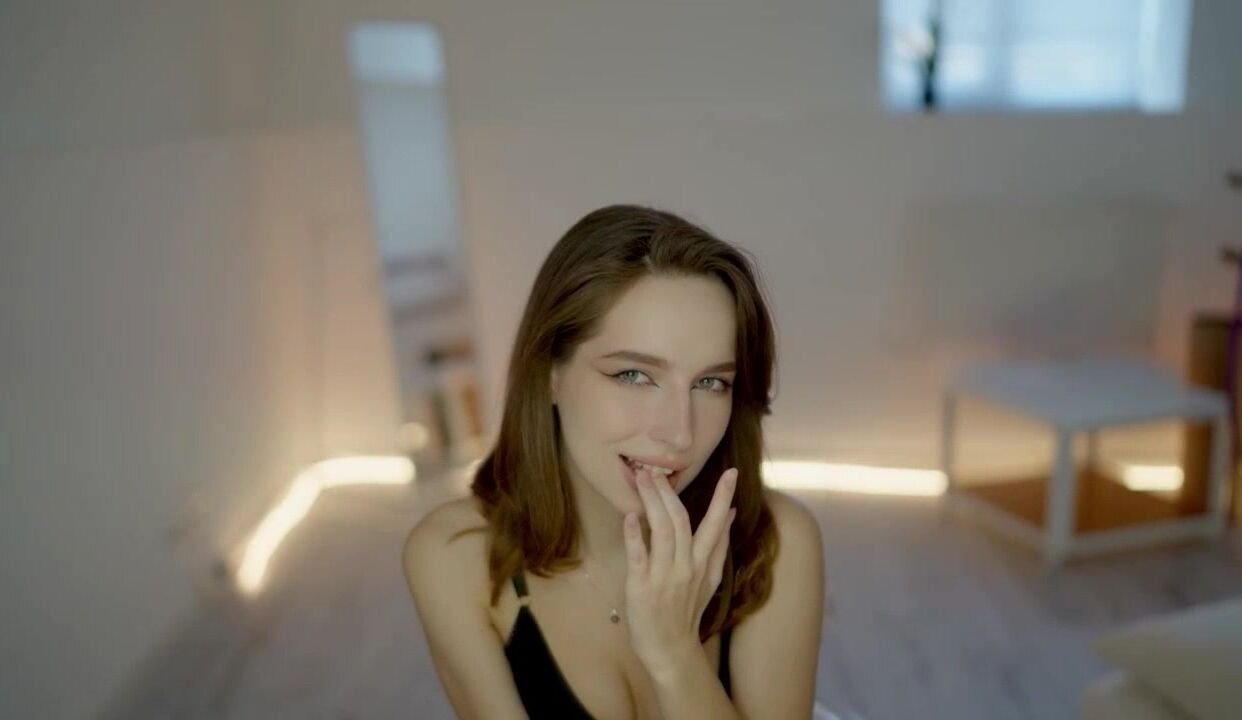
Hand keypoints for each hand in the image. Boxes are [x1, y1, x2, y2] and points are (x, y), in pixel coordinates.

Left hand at [622, 466, 737, 677]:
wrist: (671, 649)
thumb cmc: (687, 611)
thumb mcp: (712, 579)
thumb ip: (720, 546)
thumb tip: (732, 514)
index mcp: (704, 563)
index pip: (716, 523)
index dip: (723, 497)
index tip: (732, 473)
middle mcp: (687, 566)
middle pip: (681, 521)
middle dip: (669, 491)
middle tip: (656, 468)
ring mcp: (664, 576)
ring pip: (662, 531)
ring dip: (652, 502)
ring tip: (642, 479)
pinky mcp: (642, 586)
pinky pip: (639, 556)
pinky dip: (634, 535)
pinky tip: (630, 516)